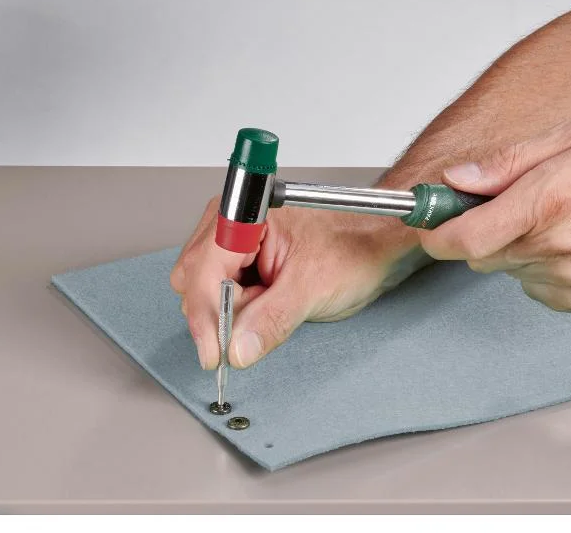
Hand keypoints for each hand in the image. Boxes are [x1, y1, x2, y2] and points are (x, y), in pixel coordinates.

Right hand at [171, 200, 425, 368]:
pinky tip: (268, 304)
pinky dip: (240, 310)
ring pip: (204, 291)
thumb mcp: (313, 289)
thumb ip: (270, 320)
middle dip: (220, 313)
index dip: (205, 316)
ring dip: (232, 312)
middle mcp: (232, 223)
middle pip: (194, 282)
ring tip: (274, 304)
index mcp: (246, 216)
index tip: (215, 354)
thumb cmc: (354, 248)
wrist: (375, 244)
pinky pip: (221, 293)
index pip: (203, 272)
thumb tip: (236, 349)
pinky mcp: (241, 260)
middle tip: (259, 323)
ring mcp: (234, 241)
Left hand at [420, 119, 570, 311]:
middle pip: (478, 253)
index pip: (464, 236)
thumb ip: (505, 163)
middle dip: (481, 230)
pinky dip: (537, 266)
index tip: (426, 224)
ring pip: (505, 268)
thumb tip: (457, 180)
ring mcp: (566, 280)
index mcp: (546, 203)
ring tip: (555, 219)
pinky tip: (569, 243)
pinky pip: (531, 285)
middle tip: (509, 205)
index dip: (434, 233)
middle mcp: (554, 247)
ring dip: (514, 247)